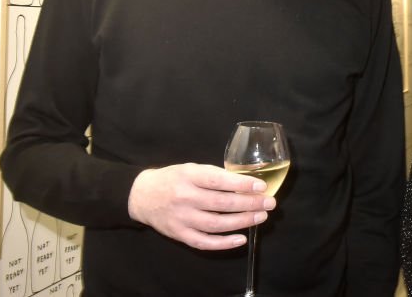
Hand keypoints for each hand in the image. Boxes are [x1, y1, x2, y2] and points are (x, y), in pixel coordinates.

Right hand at [127, 162, 275, 250]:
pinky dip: (224, 243)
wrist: (142, 196)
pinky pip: (204, 242)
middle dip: (249, 203)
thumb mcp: (191, 168)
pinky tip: (242, 239)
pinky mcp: (179, 234)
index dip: (241, 184)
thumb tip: (245, 182)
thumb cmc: (173, 179)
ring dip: (242, 222)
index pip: (218, 180)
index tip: (261, 186)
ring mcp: (181, 218)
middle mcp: (184, 197)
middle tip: (269, 203)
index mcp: (188, 176)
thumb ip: (213, 175)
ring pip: (216, 224)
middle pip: (221, 203)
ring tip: (260, 217)